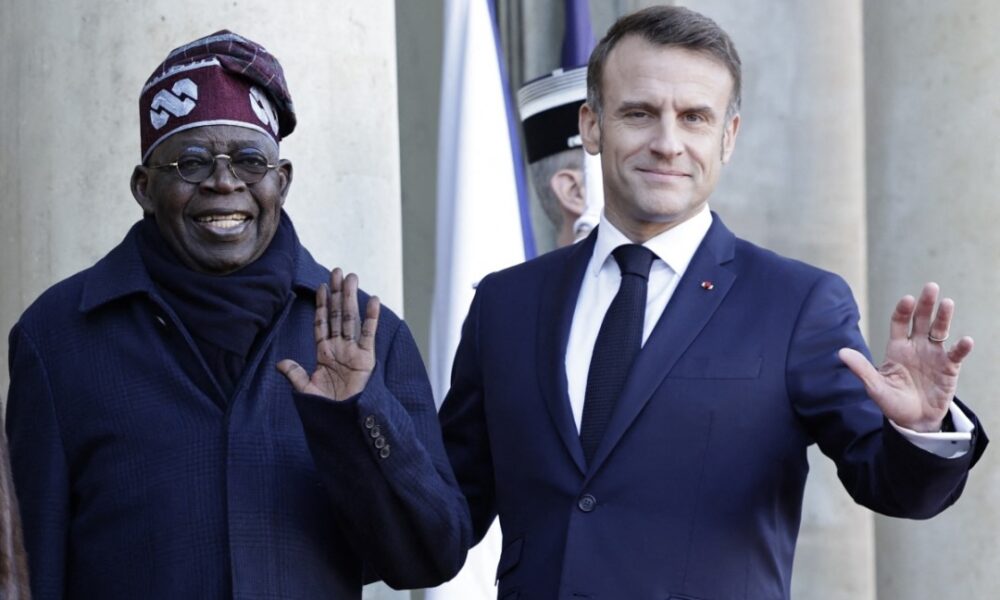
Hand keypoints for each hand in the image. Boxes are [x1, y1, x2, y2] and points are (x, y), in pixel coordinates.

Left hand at [277, 268, 379, 399]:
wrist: (343, 422)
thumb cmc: (326, 409)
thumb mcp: (306, 390)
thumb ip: (295, 374)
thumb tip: (280, 363)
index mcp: (324, 353)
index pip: (322, 323)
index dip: (321, 305)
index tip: (321, 286)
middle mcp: (339, 348)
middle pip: (337, 314)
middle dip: (337, 293)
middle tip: (338, 271)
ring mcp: (353, 351)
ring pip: (351, 318)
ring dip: (351, 298)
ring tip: (352, 277)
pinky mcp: (366, 358)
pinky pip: (368, 334)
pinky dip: (371, 317)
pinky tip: (372, 300)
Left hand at [838, 282, 972, 431]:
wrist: (914, 421)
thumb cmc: (893, 402)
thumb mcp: (875, 386)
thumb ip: (861, 369)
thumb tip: (841, 352)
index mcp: (897, 348)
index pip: (899, 322)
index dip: (903, 310)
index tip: (907, 299)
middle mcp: (916, 347)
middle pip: (921, 320)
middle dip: (925, 304)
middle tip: (931, 287)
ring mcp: (933, 355)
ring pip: (939, 331)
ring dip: (943, 318)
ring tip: (947, 303)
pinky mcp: (949, 368)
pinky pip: (956, 354)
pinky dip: (961, 347)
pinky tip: (965, 340)